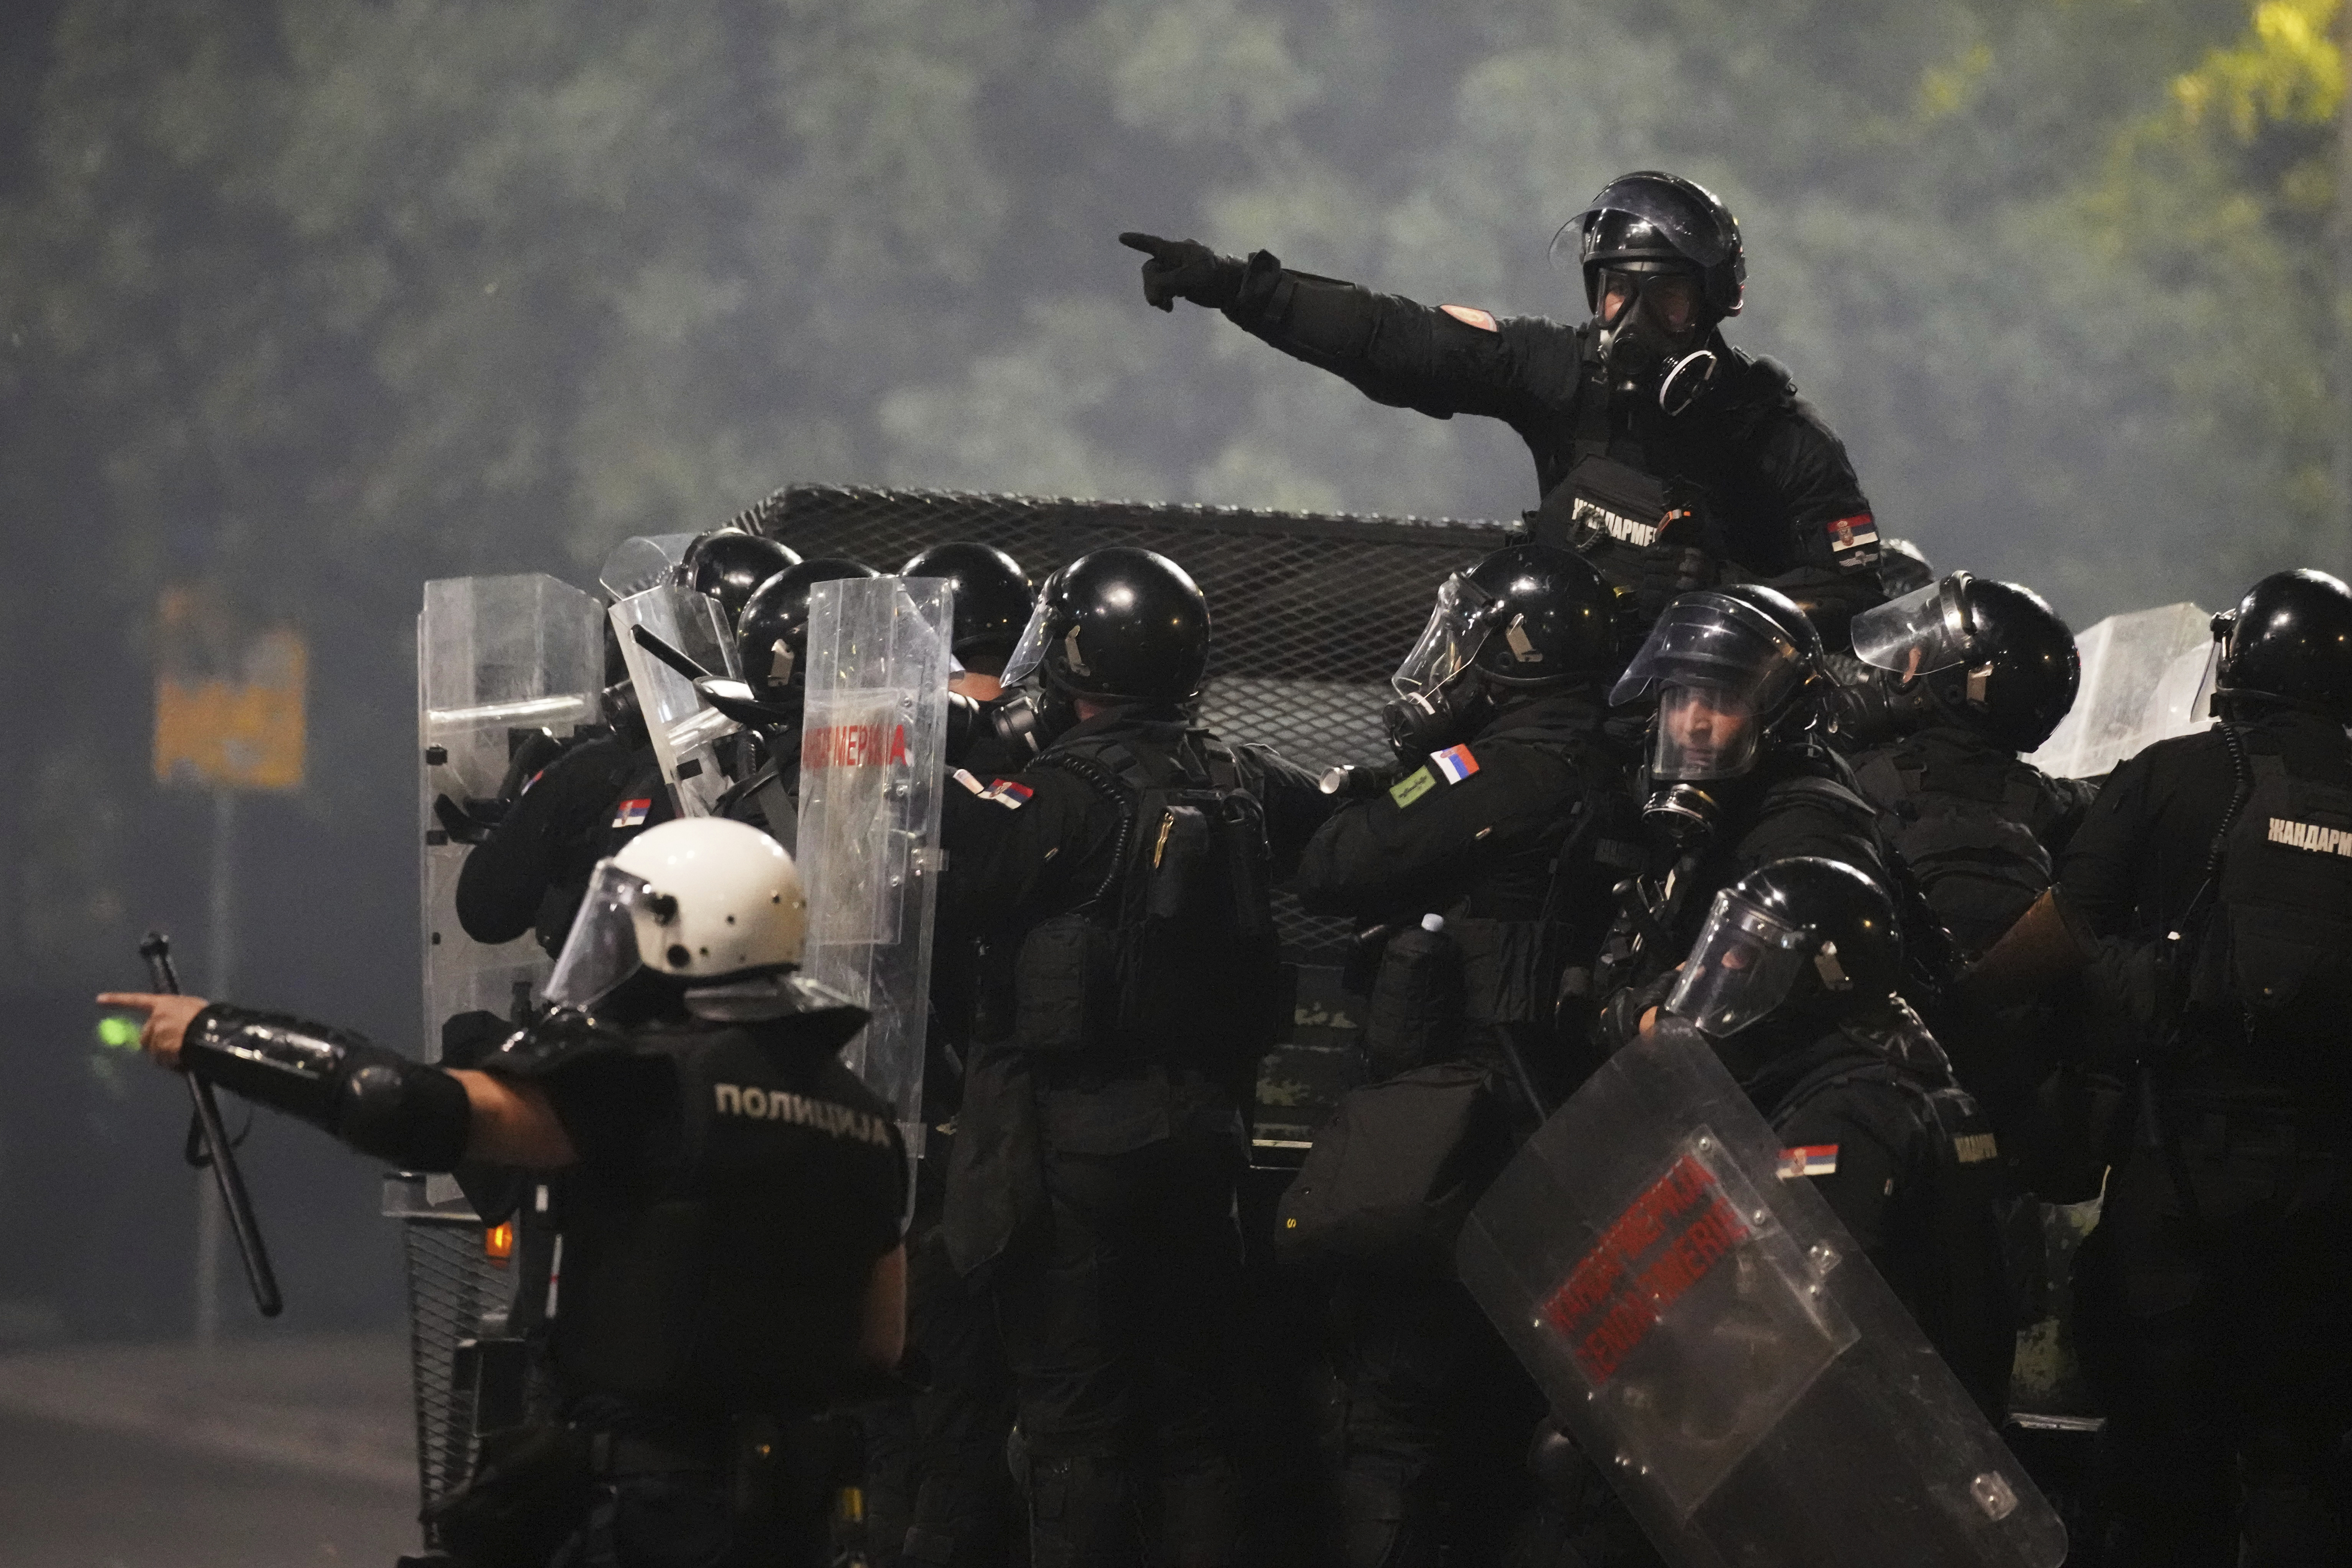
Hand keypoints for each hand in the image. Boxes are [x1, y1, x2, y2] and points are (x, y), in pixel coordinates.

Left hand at [94, 993, 209, 1067]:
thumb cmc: (209, 1017)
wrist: (215, 1032)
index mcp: (164, 1003)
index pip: (137, 1000)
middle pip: (145, 1035)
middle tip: (173, 1048)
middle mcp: (156, 1018)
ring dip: (166, 1055)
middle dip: (155, 1044)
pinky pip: (162, 1061)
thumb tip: (174, 1027)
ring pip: (154, 1051)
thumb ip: (176, 1015)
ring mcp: (157, 1034)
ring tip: (184, 1053)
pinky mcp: (160, 1049)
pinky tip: (184, 1060)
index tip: (99, 999)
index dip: (118, 1000)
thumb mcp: (193, 1009)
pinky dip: (171, 1063)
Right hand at [1118, 232, 1243, 311]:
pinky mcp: (1180, 283)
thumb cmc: (1215, 277)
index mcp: (1177, 251)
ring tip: (1166, 306)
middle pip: (1150, 270)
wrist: (1232, 288)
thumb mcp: (1191, 278)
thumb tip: (1153, 293)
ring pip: (1155, 281)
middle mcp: (1174, 258)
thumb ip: (1168, 282)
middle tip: (1158, 301)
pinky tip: (1169, 307)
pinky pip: (1163, 289)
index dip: (1137, 241)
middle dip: (1151, 285)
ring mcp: (1176, 271)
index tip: (1122, 237)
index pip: (1153, 244)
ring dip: (1156, 294)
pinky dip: (1163, 298)